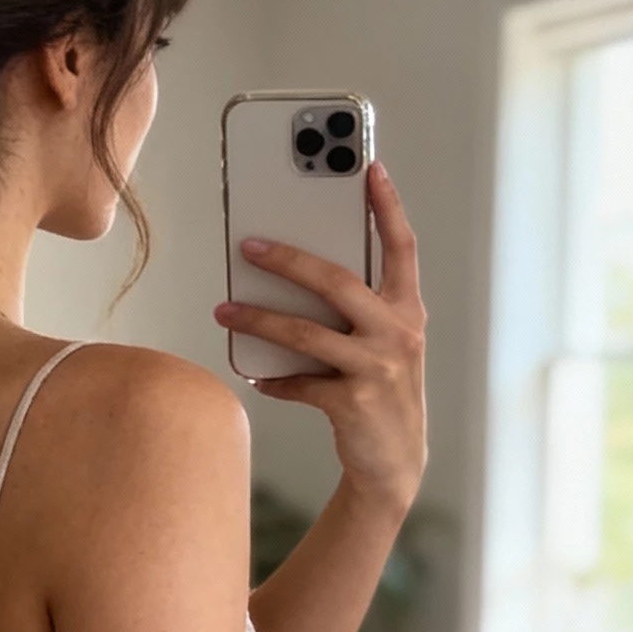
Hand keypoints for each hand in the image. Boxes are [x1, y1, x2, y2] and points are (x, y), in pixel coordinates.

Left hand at [214, 160, 427, 516]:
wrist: (394, 464)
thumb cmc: (380, 392)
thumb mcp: (382, 345)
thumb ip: (354, 310)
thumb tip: (292, 280)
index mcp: (408, 311)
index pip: (401, 248)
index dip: (388, 206)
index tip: (370, 166)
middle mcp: (399, 334)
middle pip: (337, 282)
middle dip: (289, 259)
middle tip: (248, 244)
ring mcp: (378, 369)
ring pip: (307, 333)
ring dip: (259, 320)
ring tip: (224, 310)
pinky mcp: (353, 404)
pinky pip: (299, 383)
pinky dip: (272, 378)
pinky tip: (254, 374)